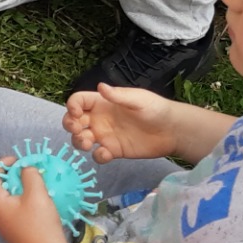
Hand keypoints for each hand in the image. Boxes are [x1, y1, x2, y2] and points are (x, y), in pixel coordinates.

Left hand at [0, 159, 73, 242]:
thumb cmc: (41, 225)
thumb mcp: (37, 194)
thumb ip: (30, 175)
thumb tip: (26, 168)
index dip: (1, 164)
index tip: (18, 160)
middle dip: (13, 176)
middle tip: (30, 172)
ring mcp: (4, 227)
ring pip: (8, 201)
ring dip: (20, 190)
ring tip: (37, 187)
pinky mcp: (14, 235)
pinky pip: (15, 212)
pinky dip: (24, 203)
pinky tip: (40, 205)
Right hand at [65, 82, 179, 163]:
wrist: (172, 131)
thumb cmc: (155, 109)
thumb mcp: (137, 99)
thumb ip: (118, 96)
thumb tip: (100, 86)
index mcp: (102, 103)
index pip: (78, 101)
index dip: (72, 106)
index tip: (77, 113)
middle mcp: (99, 119)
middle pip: (74, 121)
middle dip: (69, 125)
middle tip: (77, 130)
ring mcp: (105, 136)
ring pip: (81, 139)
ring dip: (78, 142)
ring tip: (87, 144)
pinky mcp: (114, 151)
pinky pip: (98, 155)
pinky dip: (98, 156)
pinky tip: (107, 154)